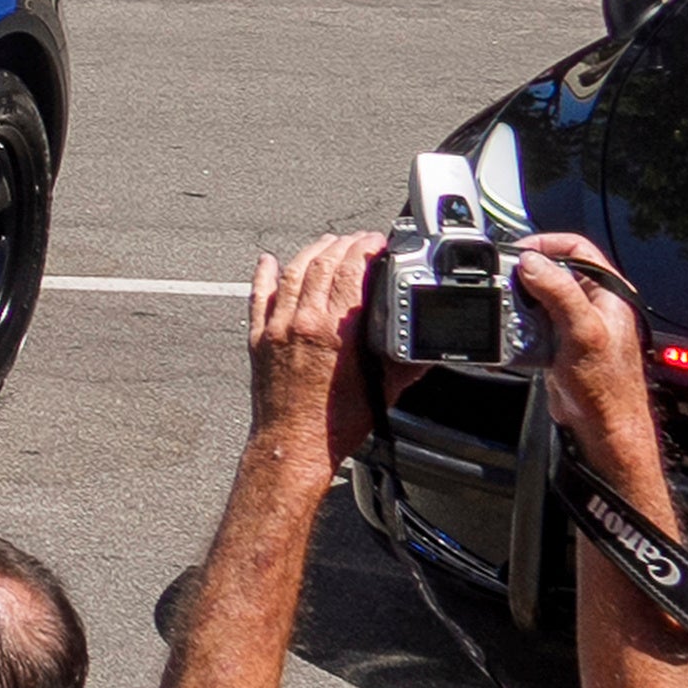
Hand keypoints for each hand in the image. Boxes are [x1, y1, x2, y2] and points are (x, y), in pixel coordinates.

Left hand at [248, 231, 388, 463]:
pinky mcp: (257, 339)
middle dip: (342, 246)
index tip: (376, 242)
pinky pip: (259, 297)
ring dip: (310, 253)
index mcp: (335, 331)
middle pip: (321, 265)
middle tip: (358, 241)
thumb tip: (431, 349)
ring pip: (291, 274)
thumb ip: (407, 363)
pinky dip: (264, 275)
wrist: (294, 445)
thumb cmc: (336, 424)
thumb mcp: (383, 389)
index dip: (365, 249)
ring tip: (327, 244)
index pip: (350, 271)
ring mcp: (276, 328)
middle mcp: (302, 322)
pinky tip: (267, 260)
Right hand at [514, 229, 661, 488]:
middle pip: (551, 272)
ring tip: (512, 319)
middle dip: (525, 280)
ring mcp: (575, 324)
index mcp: (607, 292)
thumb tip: (533, 263)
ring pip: (537, 299)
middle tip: (507, 287)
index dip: (545, 244)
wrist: (603, 426)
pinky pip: (532, 325)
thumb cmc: (607, 387)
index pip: (576, 247)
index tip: (518, 253)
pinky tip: (517, 341)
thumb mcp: (582, 332)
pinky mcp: (559, 343)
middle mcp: (593, 304)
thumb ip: (559, 293)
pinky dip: (519, 330)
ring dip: (520, 308)